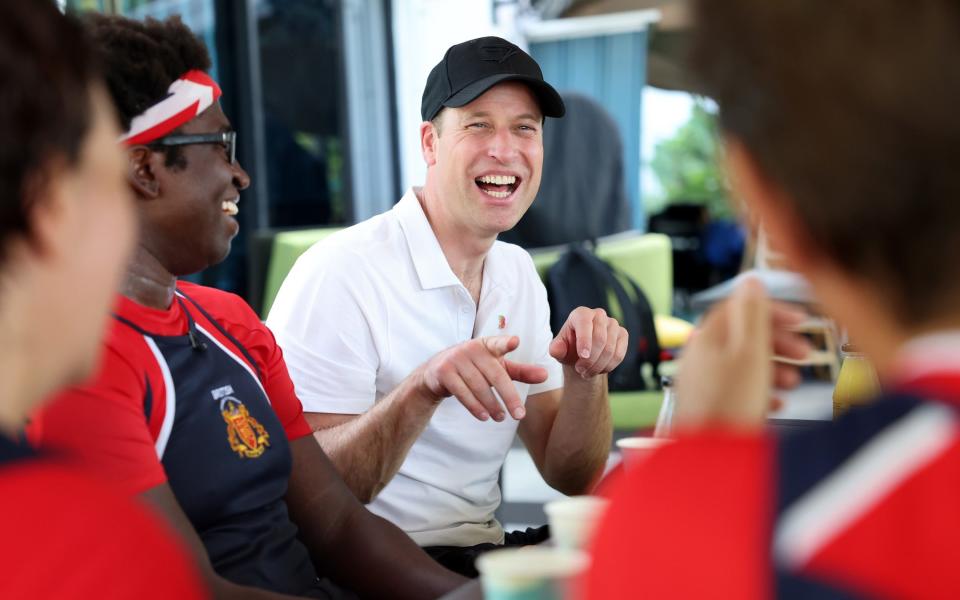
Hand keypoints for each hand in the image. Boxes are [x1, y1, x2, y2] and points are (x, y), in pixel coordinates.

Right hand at [419, 336, 547, 421]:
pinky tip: (484, 416)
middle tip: (519, 415)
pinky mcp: (443, 372)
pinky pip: (462, 392)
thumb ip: (520, 371)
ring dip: (491, 405)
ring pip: (478, 386)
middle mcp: (470, 349)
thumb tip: (545, 375)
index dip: (506, 343)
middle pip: (494, 375)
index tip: (515, 342)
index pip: (498, 343)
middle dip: (509, 397)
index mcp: (486, 345)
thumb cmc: (474, 368)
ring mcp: (455, 359)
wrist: (435, 373)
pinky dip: (474, 406)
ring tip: (501, 418)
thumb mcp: (497, 368)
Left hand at [549, 307, 628, 378]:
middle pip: (600, 338)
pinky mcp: (623, 334)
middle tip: (580, 371)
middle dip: (590, 359)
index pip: (585, 324)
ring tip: (586, 372)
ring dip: (598, 366)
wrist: (582, 356)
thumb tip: (557, 350)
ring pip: (610, 349)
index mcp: (581, 314)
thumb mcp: (558, 350)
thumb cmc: (568, 350)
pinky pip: (619, 354)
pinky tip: (599, 369)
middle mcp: (598, 314)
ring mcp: (613, 323)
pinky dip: (609, 366)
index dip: (585, 340)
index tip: (583, 356)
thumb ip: (556, 349)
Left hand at [674, 278, 810, 430]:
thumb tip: (750, 280)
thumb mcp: (750, 353)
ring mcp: (703, 383)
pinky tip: (776, 403)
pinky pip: (739, 390)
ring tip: (794, 383)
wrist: (711, 459)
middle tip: (805, 353)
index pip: (739, 308)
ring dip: (773, 368)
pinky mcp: (710, 407)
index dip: (772, 310)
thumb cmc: (729, 406)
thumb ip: (753, 315)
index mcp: (707, 338)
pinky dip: (760, 391)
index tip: (800, 319)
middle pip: (743, 337)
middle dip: (778, 342)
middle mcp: (700, 357)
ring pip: (743, 364)